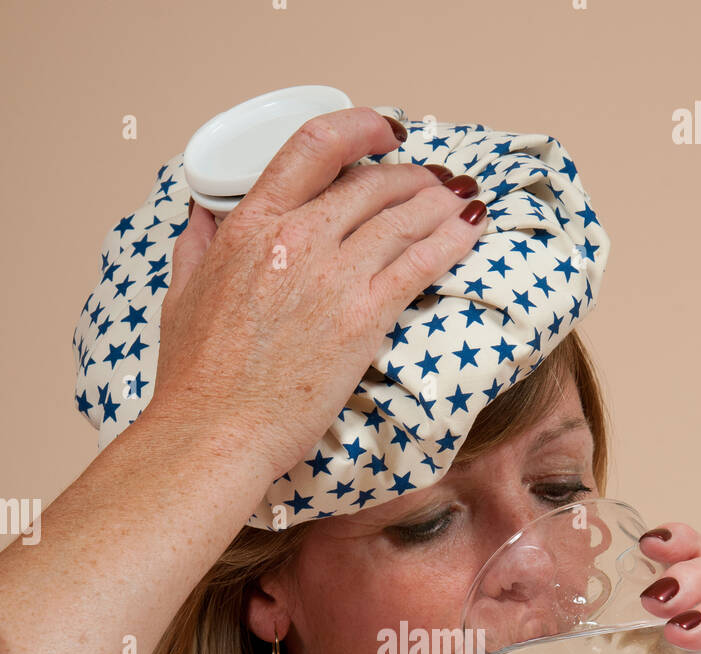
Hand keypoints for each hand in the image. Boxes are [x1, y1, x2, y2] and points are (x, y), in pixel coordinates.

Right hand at [148, 106, 486, 481]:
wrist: (217, 430)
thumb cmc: (197, 379)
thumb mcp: (181, 296)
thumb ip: (196, 248)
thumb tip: (202, 218)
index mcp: (250, 226)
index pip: (314, 146)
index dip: (360, 127)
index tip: (384, 131)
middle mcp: (296, 238)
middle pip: (370, 183)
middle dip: (409, 177)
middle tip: (429, 183)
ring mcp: (334, 276)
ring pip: (403, 217)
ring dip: (438, 204)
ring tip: (458, 202)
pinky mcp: (365, 316)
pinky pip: (420, 262)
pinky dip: (452, 240)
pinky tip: (471, 229)